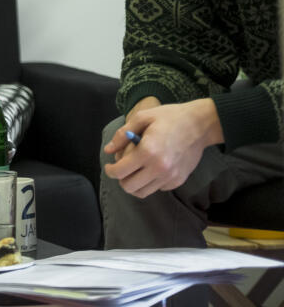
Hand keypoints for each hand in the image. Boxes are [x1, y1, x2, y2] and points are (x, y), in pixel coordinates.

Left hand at [102, 98, 222, 197]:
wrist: (200, 125)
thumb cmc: (170, 117)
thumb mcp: (142, 117)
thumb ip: (122, 135)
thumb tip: (108, 150)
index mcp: (147, 152)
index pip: (120, 172)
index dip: (110, 170)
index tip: (109, 166)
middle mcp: (159, 168)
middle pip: (130, 187)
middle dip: (121, 179)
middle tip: (121, 169)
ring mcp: (170, 176)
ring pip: (143, 192)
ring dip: (135, 184)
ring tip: (134, 171)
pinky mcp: (179, 180)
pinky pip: (157, 189)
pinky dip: (150, 182)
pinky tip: (151, 169)